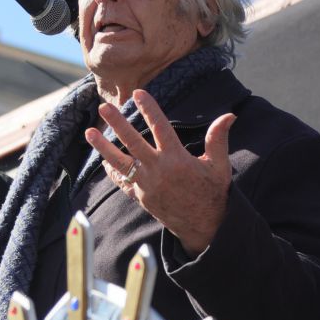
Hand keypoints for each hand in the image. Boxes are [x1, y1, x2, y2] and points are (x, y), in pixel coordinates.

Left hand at [84, 90, 234, 253]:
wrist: (204, 226)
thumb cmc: (213, 193)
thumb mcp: (219, 165)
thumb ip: (218, 139)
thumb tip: (229, 115)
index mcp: (177, 159)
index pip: (160, 127)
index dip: (149, 109)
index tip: (138, 93)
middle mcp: (158, 171)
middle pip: (133, 142)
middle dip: (117, 123)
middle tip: (104, 107)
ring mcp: (146, 185)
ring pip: (120, 162)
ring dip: (103, 147)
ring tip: (89, 132)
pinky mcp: (141, 197)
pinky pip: (122, 183)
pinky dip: (112, 172)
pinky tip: (102, 160)